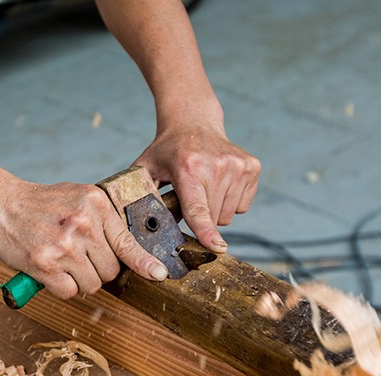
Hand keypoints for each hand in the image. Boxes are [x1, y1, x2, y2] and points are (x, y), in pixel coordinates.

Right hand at [0, 179, 168, 299]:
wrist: (0, 204)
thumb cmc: (40, 205)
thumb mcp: (77, 199)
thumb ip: (102, 220)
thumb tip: (128, 252)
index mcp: (96, 203)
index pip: (127, 241)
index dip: (145, 263)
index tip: (160, 274)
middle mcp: (83, 223)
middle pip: (111, 270)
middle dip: (97, 270)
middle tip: (77, 256)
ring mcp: (64, 245)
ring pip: (91, 284)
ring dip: (79, 281)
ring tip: (61, 260)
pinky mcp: (45, 264)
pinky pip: (69, 292)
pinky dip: (61, 287)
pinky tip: (49, 269)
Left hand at [134, 123, 260, 252]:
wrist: (194, 121)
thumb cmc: (167, 151)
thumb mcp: (146, 168)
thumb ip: (139, 196)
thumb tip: (128, 228)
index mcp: (188, 168)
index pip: (198, 208)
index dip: (205, 231)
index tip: (216, 247)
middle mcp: (217, 165)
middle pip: (213, 219)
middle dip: (201, 218)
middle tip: (191, 196)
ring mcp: (237, 165)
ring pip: (228, 215)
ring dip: (215, 211)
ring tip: (204, 188)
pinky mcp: (252, 167)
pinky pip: (242, 206)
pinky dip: (231, 202)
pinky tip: (219, 183)